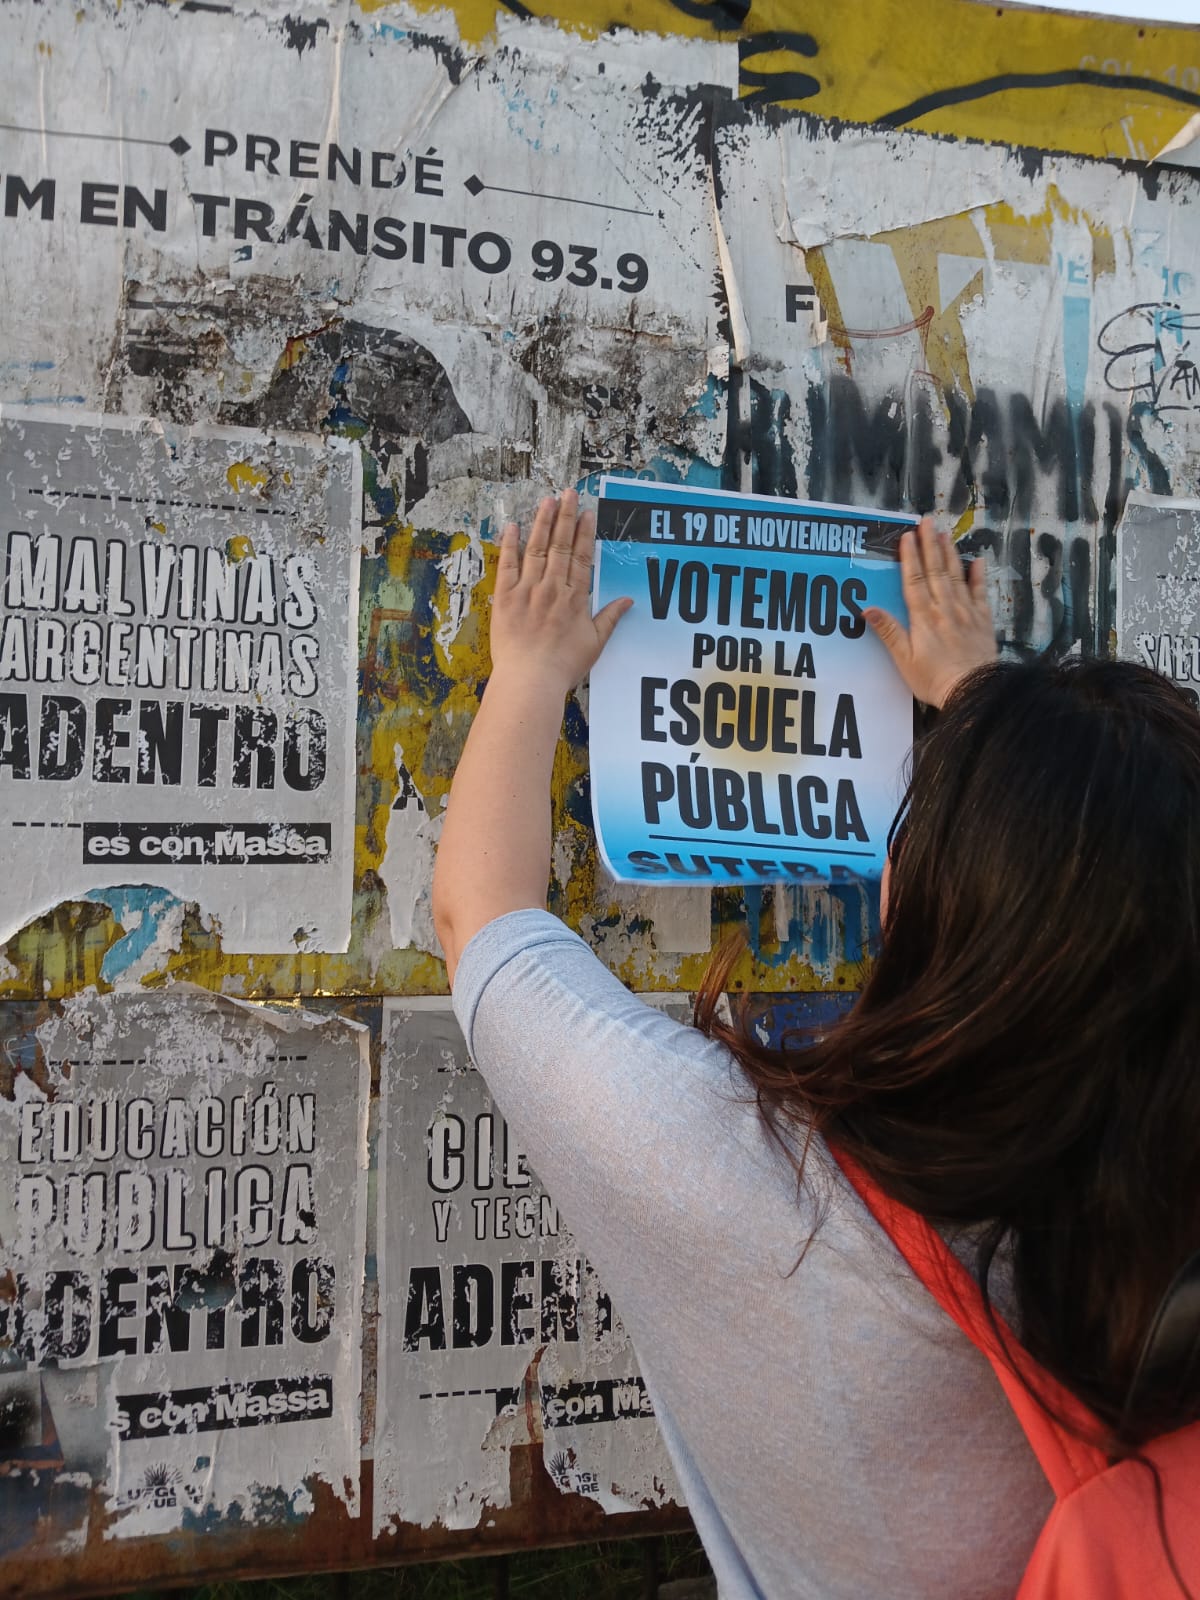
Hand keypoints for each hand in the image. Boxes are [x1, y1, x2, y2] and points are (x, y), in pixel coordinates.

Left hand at [491, 490, 631, 692]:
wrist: (530, 679)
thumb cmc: (563, 666)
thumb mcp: (594, 644)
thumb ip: (610, 618)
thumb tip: (628, 600)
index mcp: (574, 598)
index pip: (580, 557)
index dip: (583, 533)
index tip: (586, 513)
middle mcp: (552, 588)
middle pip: (560, 545)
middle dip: (565, 517)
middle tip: (568, 493)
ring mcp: (527, 590)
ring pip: (536, 549)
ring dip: (542, 522)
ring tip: (547, 500)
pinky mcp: (505, 597)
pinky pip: (507, 565)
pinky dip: (510, 545)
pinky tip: (513, 527)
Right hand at [865, 517, 996, 707]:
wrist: (974, 691)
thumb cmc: (934, 679)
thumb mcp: (904, 660)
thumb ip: (888, 632)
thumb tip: (866, 608)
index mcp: (924, 617)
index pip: (914, 580)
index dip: (910, 557)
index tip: (907, 536)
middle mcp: (946, 608)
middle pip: (936, 571)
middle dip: (930, 544)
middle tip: (927, 521)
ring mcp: (967, 612)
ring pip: (956, 576)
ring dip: (949, 553)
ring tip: (945, 533)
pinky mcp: (983, 621)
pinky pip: (981, 593)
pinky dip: (978, 575)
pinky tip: (977, 560)